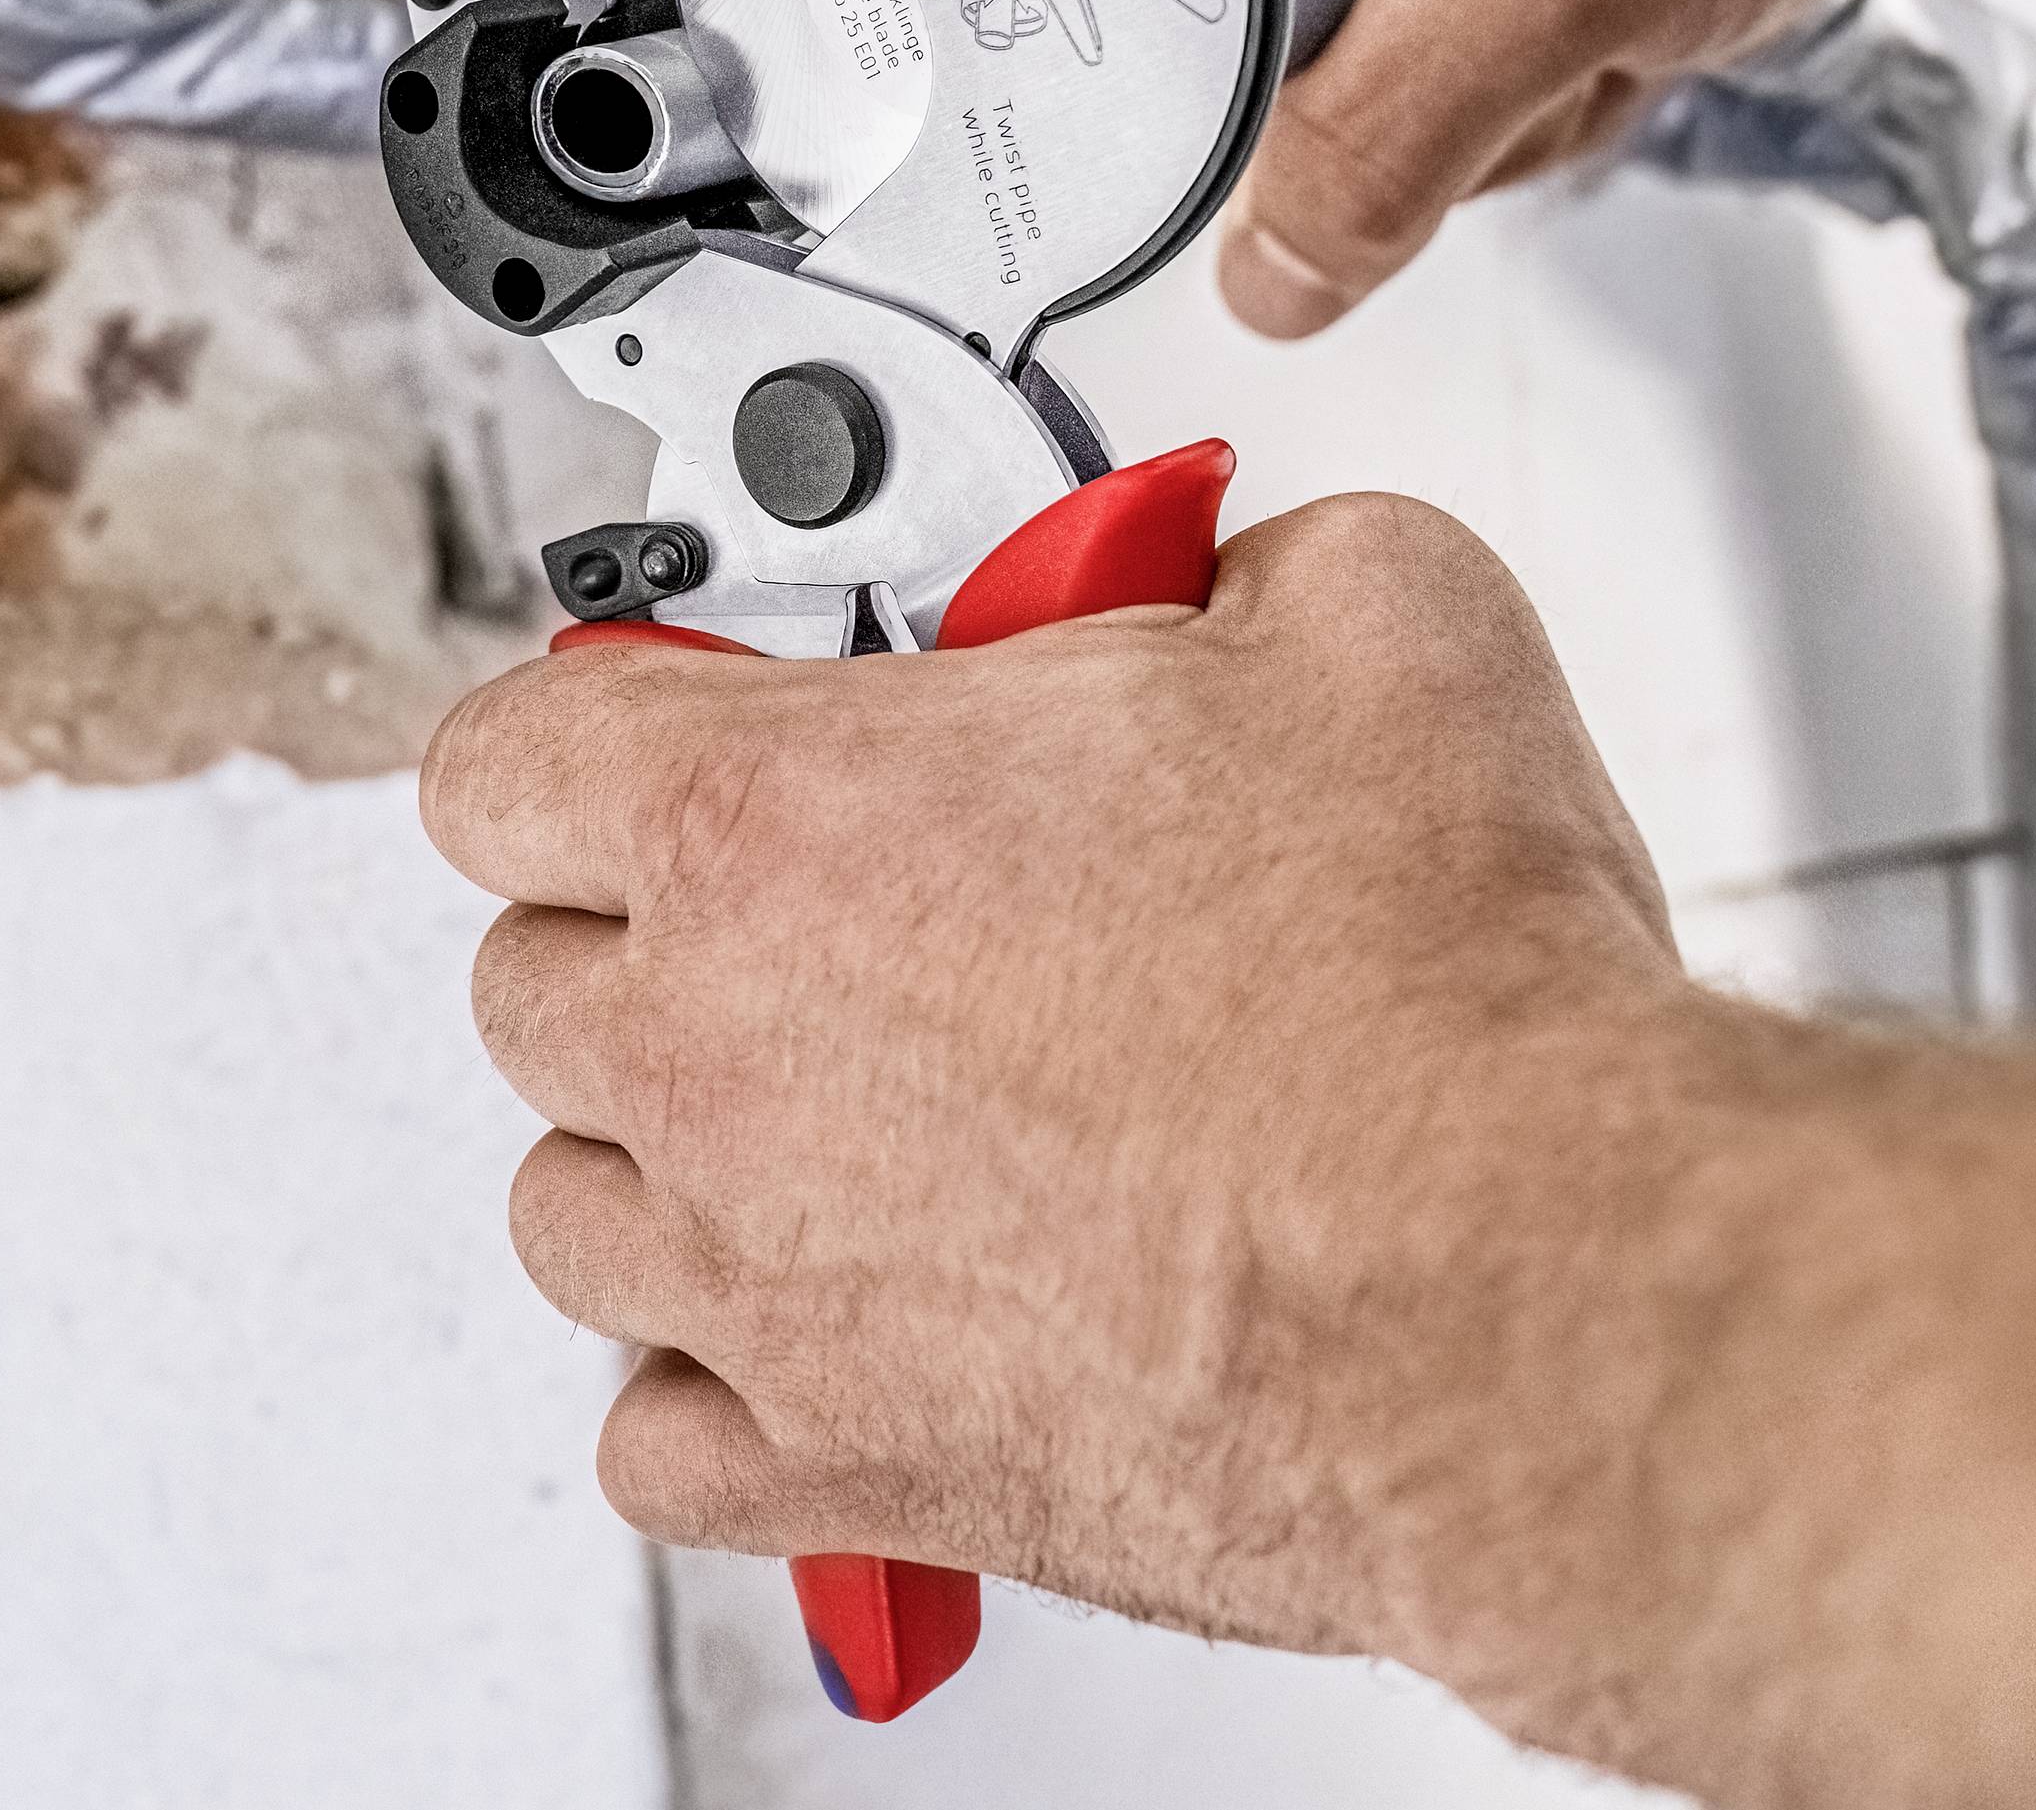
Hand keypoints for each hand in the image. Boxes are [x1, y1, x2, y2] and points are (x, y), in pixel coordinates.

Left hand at [422, 498, 1686, 1680]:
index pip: (501, 756)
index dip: (588, 721)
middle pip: (526, 977)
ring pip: (571, 1203)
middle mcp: (722, 1052)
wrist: (1534, 1291)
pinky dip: (719, 1373)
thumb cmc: (1434, 992)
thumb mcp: (1364, 609)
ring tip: (823, 1093)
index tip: (681, 721)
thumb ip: (1216, 565)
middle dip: (647, 915)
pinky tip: (835, 1305)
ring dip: (665, 1136)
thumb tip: (1217, 587)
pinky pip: (662, 1435)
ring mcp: (763, 1277)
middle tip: (811, 888)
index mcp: (779, 818)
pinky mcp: (851, 1470)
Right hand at [1209, 0, 1985, 337]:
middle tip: (1529, 25)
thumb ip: (1383, 133)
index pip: (1129, 37)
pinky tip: (1602, 10)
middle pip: (1247, 102)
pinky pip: (1430, 95)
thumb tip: (1268, 276)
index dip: (1235, 127)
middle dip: (1411, 120)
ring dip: (1498, 107)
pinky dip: (1534, 87)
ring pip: (1355, 123)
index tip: (1370, 111)